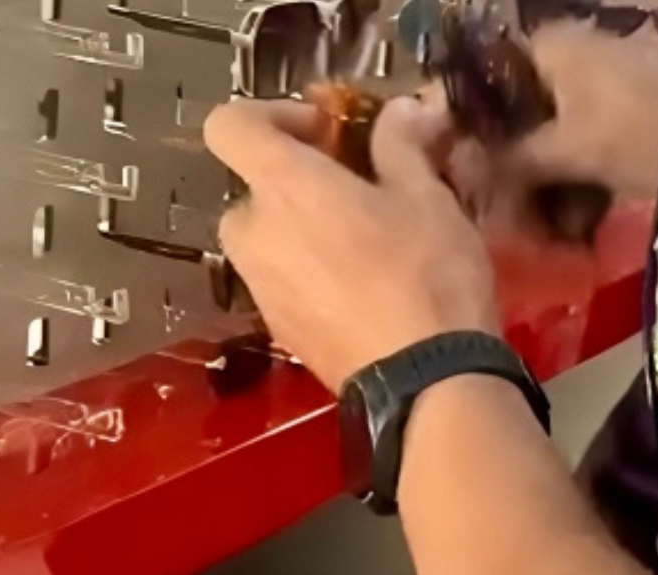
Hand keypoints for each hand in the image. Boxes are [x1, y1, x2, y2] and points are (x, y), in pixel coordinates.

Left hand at [204, 97, 498, 391]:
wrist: (425, 379)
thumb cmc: (427, 273)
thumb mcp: (427, 196)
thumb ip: (401, 143)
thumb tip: (400, 111)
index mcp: (283, 186)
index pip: (230, 124)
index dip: (271, 115)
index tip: (325, 131)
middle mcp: (255, 234)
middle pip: (252, 189)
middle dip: (297, 186)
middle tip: (356, 194)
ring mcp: (261, 288)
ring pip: (267, 241)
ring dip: (302, 233)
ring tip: (365, 247)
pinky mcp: (278, 330)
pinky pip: (282, 284)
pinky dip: (310, 276)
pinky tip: (364, 292)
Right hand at [440, 20, 657, 241]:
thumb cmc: (634, 132)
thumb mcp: (566, 151)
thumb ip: (510, 160)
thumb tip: (463, 170)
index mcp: (552, 46)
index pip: (489, 80)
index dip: (475, 126)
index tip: (467, 168)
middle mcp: (577, 52)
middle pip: (526, 114)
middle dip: (519, 169)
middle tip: (513, 214)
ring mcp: (610, 80)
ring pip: (560, 134)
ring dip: (552, 184)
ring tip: (553, 231)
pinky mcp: (637, 110)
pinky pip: (594, 143)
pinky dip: (585, 181)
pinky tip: (583, 223)